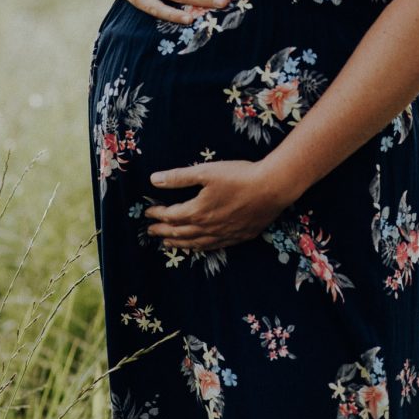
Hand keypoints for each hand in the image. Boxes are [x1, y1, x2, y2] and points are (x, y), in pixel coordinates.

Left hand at [144, 160, 289, 250]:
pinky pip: (212, 246)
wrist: (272, 188)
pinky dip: (199, 247)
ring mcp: (223, 234)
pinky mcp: (238, 237)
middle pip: (180, 232)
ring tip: (168, 243)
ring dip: (179, 243)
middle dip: (163, 231)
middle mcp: (208, 227)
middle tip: (151, 231)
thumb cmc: (238, 176)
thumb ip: (179, 177)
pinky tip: (197, 246)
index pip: (171, 215)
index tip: (147, 213)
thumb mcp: (205, 172)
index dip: (157, 214)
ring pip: (195, 243)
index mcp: (198, 211)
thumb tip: (154, 180)